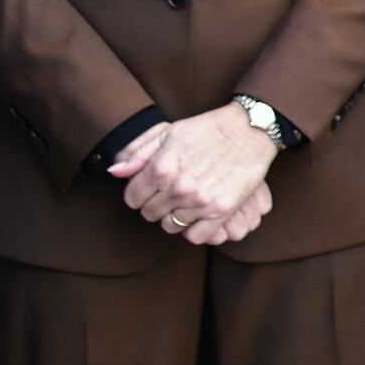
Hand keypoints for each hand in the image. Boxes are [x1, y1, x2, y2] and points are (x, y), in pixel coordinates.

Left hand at [112, 106, 277, 242]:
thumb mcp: (169, 133)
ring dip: (175, 216)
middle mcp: (177, 188)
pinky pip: (196, 236)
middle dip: (156, 204)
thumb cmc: (208, 129)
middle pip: (150, 214)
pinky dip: (194, 229)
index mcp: (160, 168)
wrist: (249, 130)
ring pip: (171, 226)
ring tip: (185, 203)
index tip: (151, 188)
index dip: (139, 193)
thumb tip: (115, 173)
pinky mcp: (221, 210)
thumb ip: (138, 154)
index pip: (133, 198)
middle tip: (170, 194)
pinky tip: (198, 215)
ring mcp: (199, 201)